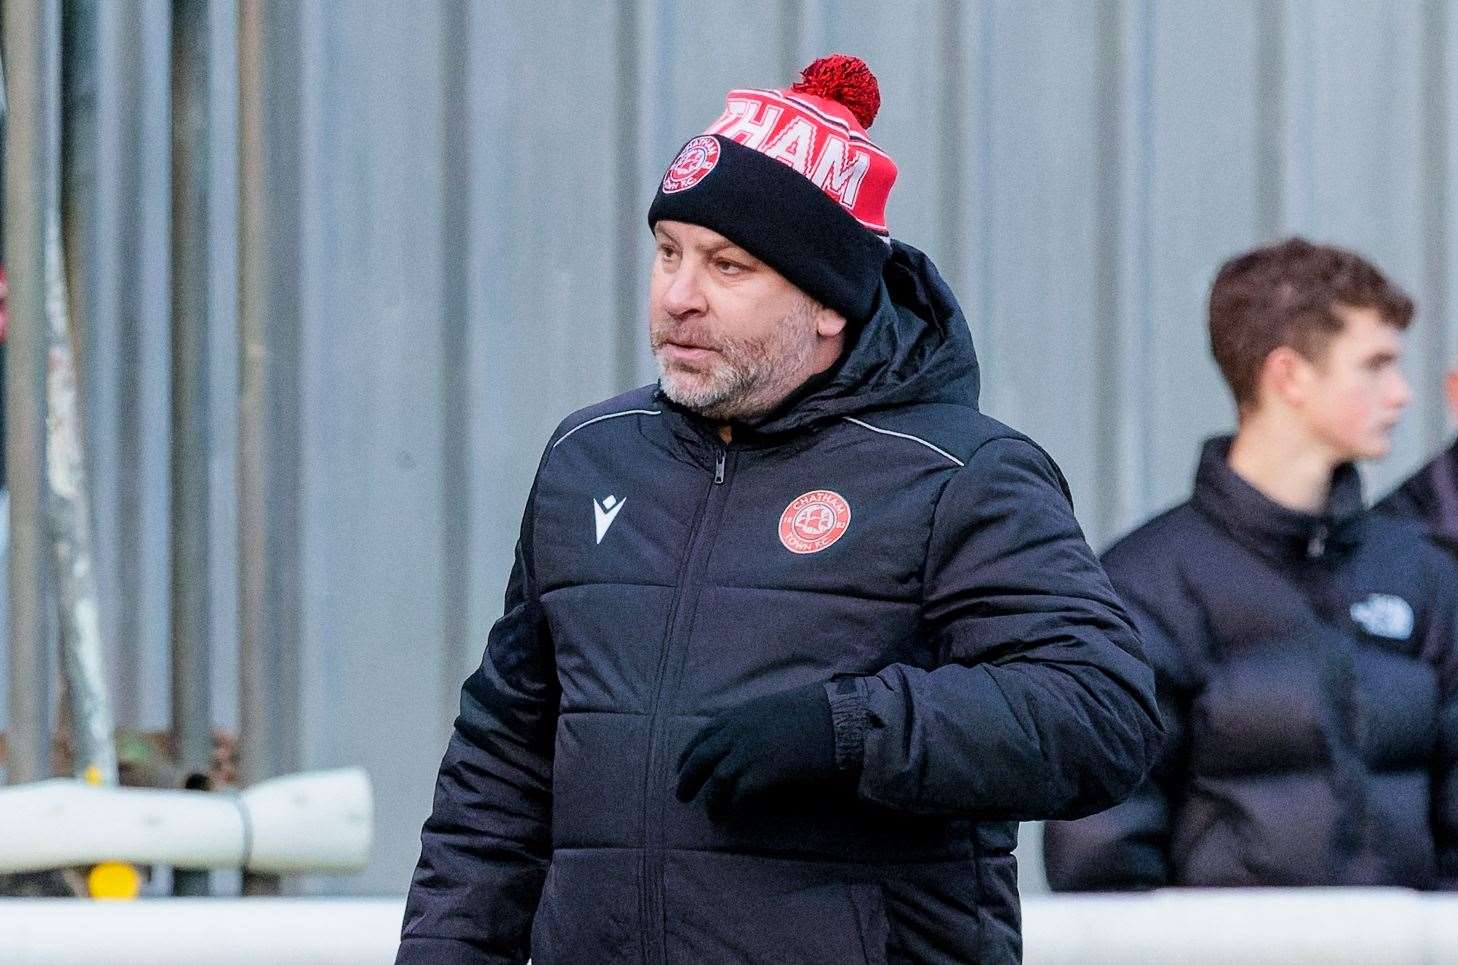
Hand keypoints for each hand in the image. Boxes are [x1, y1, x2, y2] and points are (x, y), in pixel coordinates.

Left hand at [675, 683, 846, 818]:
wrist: (842, 720)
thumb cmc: (818, 710)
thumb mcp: (779, 707)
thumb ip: (758, 720)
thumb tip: (750, 736)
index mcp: (742, 712)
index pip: (704, 733)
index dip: (689, 752)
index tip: (681, 766)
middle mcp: (740, 730)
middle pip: (701, 757)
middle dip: (688, 778)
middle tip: (682, 795)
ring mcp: (750, 751)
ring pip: (716, 779)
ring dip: (711, 798)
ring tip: (711, 813)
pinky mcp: (764, 773)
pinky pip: (738, 794)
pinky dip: (733, 805)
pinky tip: (733, 814)